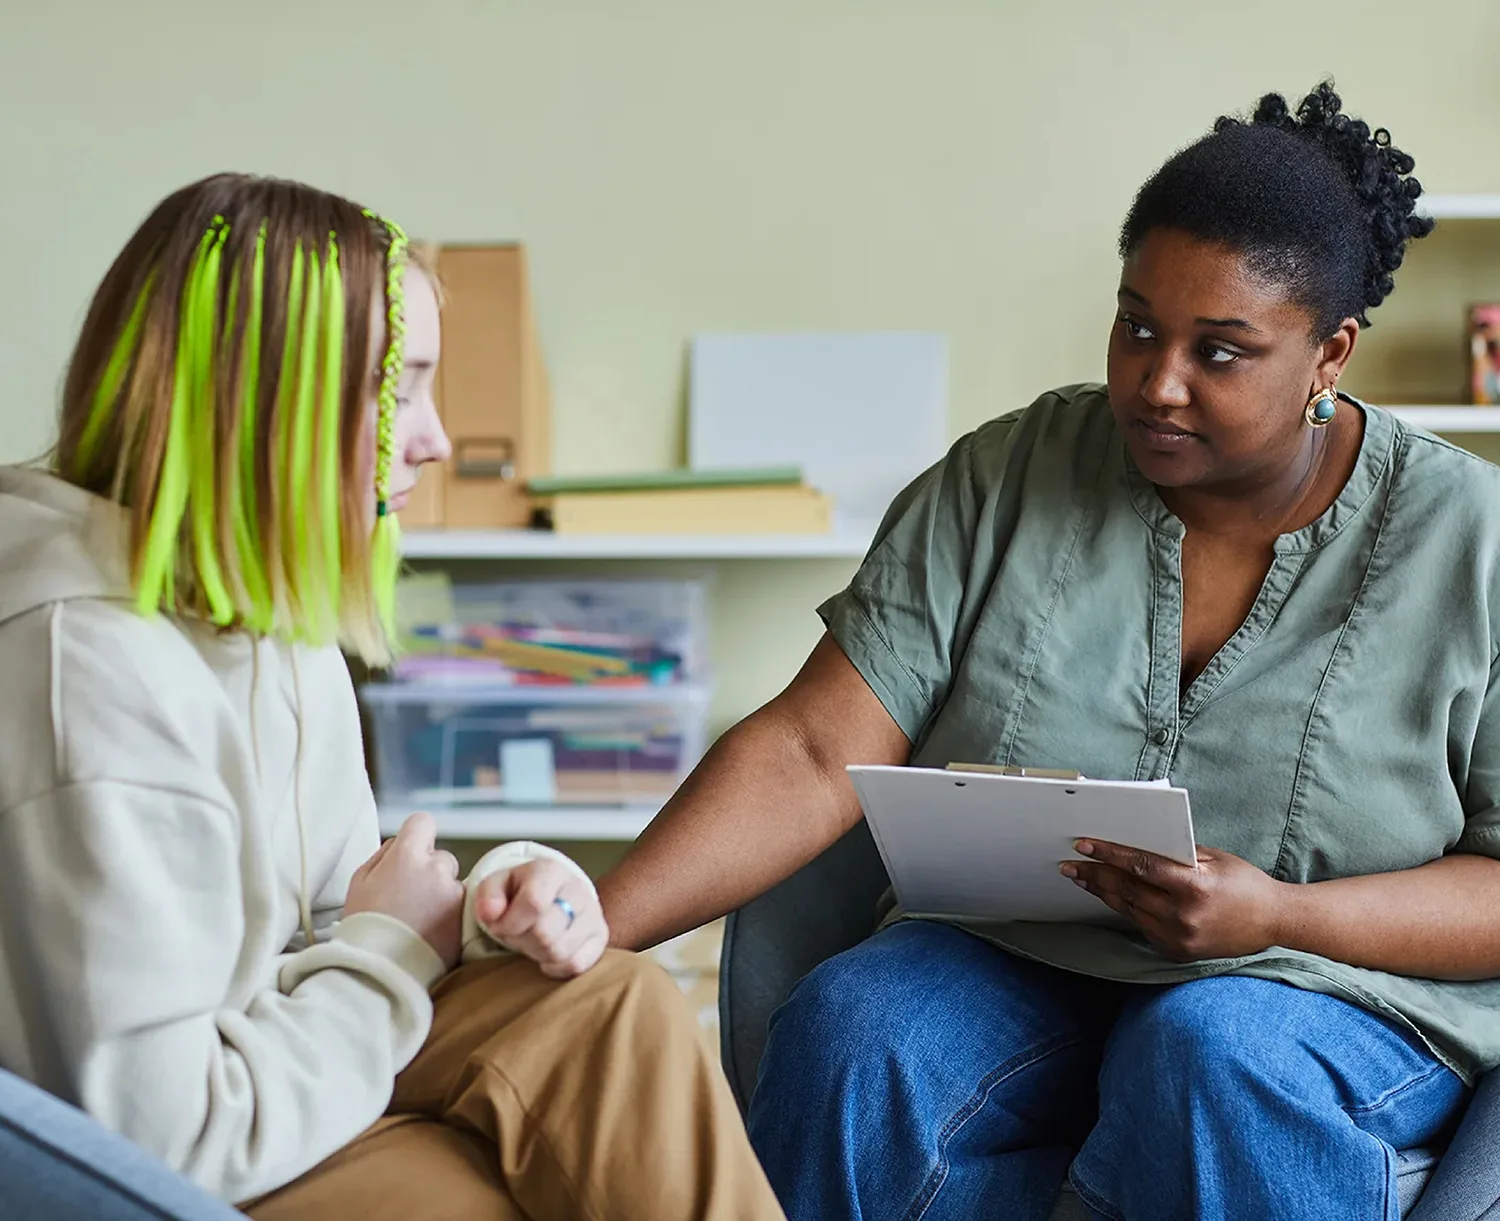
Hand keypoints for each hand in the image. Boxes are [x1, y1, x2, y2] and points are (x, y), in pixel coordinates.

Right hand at [345, 813, 464, 970]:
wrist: (380, 971)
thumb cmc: (365, 927)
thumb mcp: (359, 881)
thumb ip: (384, 855)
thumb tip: (401, 844)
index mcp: (407, 856)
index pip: (423, 822)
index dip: (416, 835)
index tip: (411, 852)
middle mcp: (436, 869)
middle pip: (440, 857)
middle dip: (429, 871)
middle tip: (409, 898)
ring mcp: (453, 893)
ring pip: (451, 882)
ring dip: (441, 894)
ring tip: (419, 920)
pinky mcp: (465, 917)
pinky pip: (460, 905)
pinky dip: (449, 914)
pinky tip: (430, 932)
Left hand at [472, 859, 607, 978]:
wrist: (551, 894)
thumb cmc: (519, 892)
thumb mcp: (497, 885)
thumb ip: (488, 896)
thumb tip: (490, 913)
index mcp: (550, 871)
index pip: (534, 903)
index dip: (511, 923)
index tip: (499, 926)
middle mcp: (577, 889)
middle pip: (546, 933)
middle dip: (522, 940)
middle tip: (516, 933)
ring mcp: (593, 914)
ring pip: (560, 951)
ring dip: (537, 953)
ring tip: (531, 941)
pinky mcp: (600, 937)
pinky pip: (576, 964)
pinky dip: (555, 966)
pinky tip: (547, 954)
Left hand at [1062, 840, 1286, 961]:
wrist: (1275, 923)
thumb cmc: (1245, 883)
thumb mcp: (1213, 859)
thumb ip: (1175, 853)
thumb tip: (1135, 843)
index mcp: (1194, 887)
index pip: (1140, 866)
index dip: (1108, 855)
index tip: (1084, 845)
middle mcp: (1183, 916)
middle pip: (1127, 890)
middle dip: (1095, 875)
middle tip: (1071, 865)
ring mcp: (1179, 938)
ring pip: (1129, 910)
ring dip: (1104, 893)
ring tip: (1083, 879)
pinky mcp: (1177, 952)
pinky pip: (1142, 926)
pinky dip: (1126, 909)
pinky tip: (1111, 897)